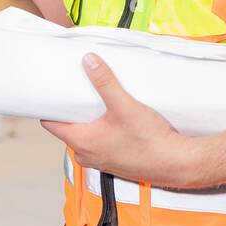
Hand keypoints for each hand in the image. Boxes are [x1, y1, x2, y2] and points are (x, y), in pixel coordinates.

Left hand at [41, 52, 208, 188]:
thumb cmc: (151, 143)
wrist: (177, 163)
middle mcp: (87, 154)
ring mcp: (100, 160)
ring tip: (96, 101)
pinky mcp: (114, 161)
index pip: (50, 124)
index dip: (48, 106)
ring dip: (87, 120)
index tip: (52, 91)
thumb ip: (106, 82)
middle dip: (70, 110)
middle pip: (67, 128)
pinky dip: (101, 130)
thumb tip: (89, 62)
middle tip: (76, 90)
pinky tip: (113, 118)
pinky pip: (99, 143)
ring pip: (84, 136)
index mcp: (82, 142)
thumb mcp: (125, 105)